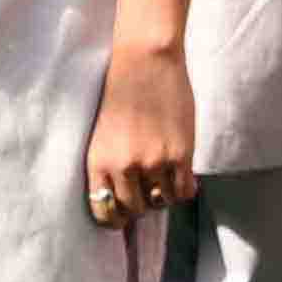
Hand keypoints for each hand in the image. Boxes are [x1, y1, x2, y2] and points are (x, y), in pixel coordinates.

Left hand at [82, 42, 195, 227]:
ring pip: (161, 202)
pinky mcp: (180, 155)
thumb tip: (124, 195)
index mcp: (98, 162)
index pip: (104, 211)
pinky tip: (181, 175)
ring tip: (163, 177)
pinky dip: (183, 189)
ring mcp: (153, 163)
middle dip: (141, 204)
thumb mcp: (103, 134)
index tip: (123, 215)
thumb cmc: (120, 92)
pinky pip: (184, 192)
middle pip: (135, 210)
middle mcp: (124, 167)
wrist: (145, 62)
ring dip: (163, 195)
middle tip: (147, 190)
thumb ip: (110, 164)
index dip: (115, 218)